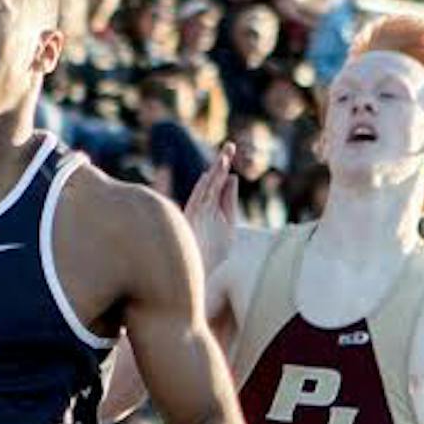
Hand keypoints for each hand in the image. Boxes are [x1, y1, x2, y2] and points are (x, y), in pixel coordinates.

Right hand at [182, 142, 238, 276]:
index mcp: (211, 210)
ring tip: (225, 157)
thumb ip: (229, 202)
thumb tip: (232, 177)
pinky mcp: (192, 222)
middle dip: (221, 165)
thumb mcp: (228, 224)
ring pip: (206, 190)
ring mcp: (197, 215)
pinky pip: (197, 202)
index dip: (224, 170)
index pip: (218, 186)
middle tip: (231, 146)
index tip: (230, 153)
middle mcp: (202, 210)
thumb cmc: (214, 254)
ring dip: (215, 173)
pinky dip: (203, 189)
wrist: (203, 277)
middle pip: (213, 183)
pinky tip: (211, 176)